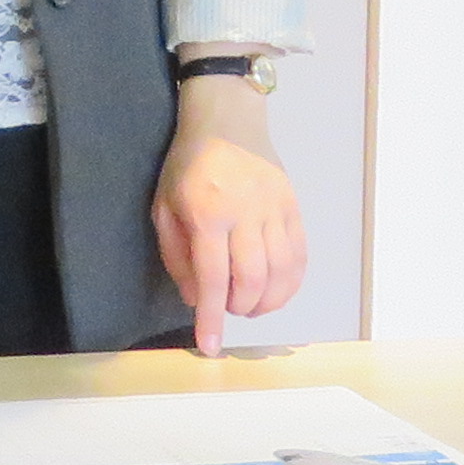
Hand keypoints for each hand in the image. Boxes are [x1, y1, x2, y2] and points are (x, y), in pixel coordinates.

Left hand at [152, 127, 306, 357]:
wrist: (227, 119)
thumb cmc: (188, 165)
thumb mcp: (164, 206)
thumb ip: (176, 255)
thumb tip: (194, 298)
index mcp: (207, 212)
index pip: (211, 277)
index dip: (211, 316)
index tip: (210, 345)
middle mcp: (245, 212)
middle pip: (251, 279)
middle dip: (240, 307)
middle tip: (229, 311)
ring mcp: (274, 208)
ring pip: (281, 271)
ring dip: (267, 301)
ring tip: (251, 306)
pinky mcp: (294, 206)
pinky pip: (300, 254)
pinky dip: (291, 282)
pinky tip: (277, 292)